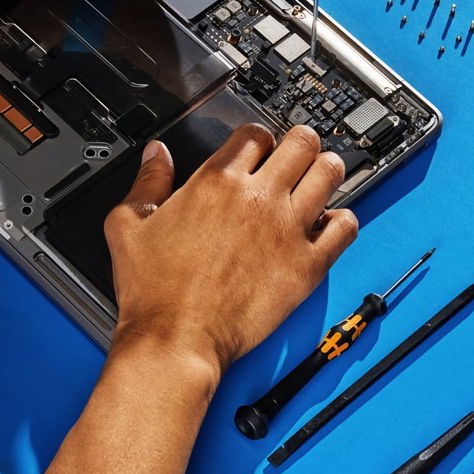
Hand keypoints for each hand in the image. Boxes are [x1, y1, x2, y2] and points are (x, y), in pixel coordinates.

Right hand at [103, 125, 358, 375]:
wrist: (176, 340)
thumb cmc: (154, 291)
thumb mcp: (128, 224)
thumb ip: (146, 181)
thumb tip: (157, 155)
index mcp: (216, 182)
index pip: (256, 133)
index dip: (260, 138)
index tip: (260, 151)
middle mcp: (257, 198)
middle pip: (301, 142)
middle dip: (301, 143)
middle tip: (298, 157)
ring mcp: (287, 229)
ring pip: (330, 173)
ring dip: (326, 171)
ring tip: (318, 182)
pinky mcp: (306, 265)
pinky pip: (345, 227)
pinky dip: (343, 220)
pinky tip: (329, 225)